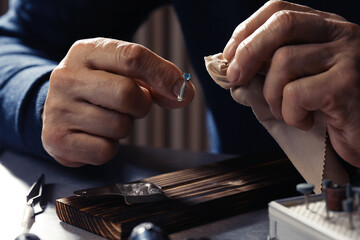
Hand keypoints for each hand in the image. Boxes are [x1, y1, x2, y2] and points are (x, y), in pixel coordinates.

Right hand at [42, 38, 193, 166]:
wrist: (59, 107)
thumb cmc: (100, 87)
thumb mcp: (124, 72)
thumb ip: (157, 79)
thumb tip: (185, 94)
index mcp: (86, 52)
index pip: (132, 57)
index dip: (162, 74)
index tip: (179, 89)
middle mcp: (66, 77)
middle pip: (127, 94)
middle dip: (141, 105)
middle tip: (132, 106)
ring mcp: (58, 109)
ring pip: (119, 126)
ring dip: (124, 127)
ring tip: (107, 118)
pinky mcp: (57, 139)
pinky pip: (105, 151)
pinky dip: (109, 147)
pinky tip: (96, 135)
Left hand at [223, 0, 359, 166]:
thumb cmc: (328, 110)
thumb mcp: (298, 83)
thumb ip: (269, 72)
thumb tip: (232, 72)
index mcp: (324, 28)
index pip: (279, 9)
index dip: (247, 30)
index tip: (229, 55)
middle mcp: (339, 34)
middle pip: (282, 24)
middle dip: (248, 52)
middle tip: (235, 78)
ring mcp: (347, 56)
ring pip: (284, 61)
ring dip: (272, 95)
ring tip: (285, 111)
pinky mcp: (348, 83)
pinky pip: (296, 93)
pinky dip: (289, 114)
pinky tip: (304, 122)